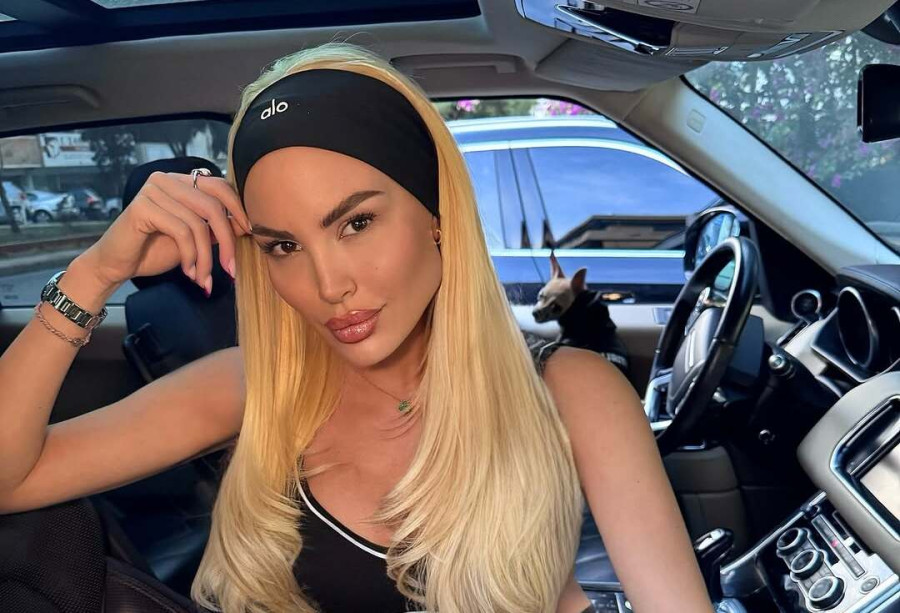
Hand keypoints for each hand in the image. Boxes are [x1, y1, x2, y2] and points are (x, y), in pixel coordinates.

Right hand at [81, 171, 251, 294]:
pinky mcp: (142, 207)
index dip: (238, 210)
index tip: (250, 235)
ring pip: (198, 224)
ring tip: (203, 278)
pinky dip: (190, 256)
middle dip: (227, 242)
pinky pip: (181, 231)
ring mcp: (153, 190)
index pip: (220, 187)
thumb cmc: (154, 250)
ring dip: (206, 258)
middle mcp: (167, 180)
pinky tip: (188, 272)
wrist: (117, 265)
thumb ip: (216, 228)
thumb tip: (247, 225)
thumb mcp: (195, 238)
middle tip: (231, 269)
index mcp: (181, 182)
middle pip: (213, 206)